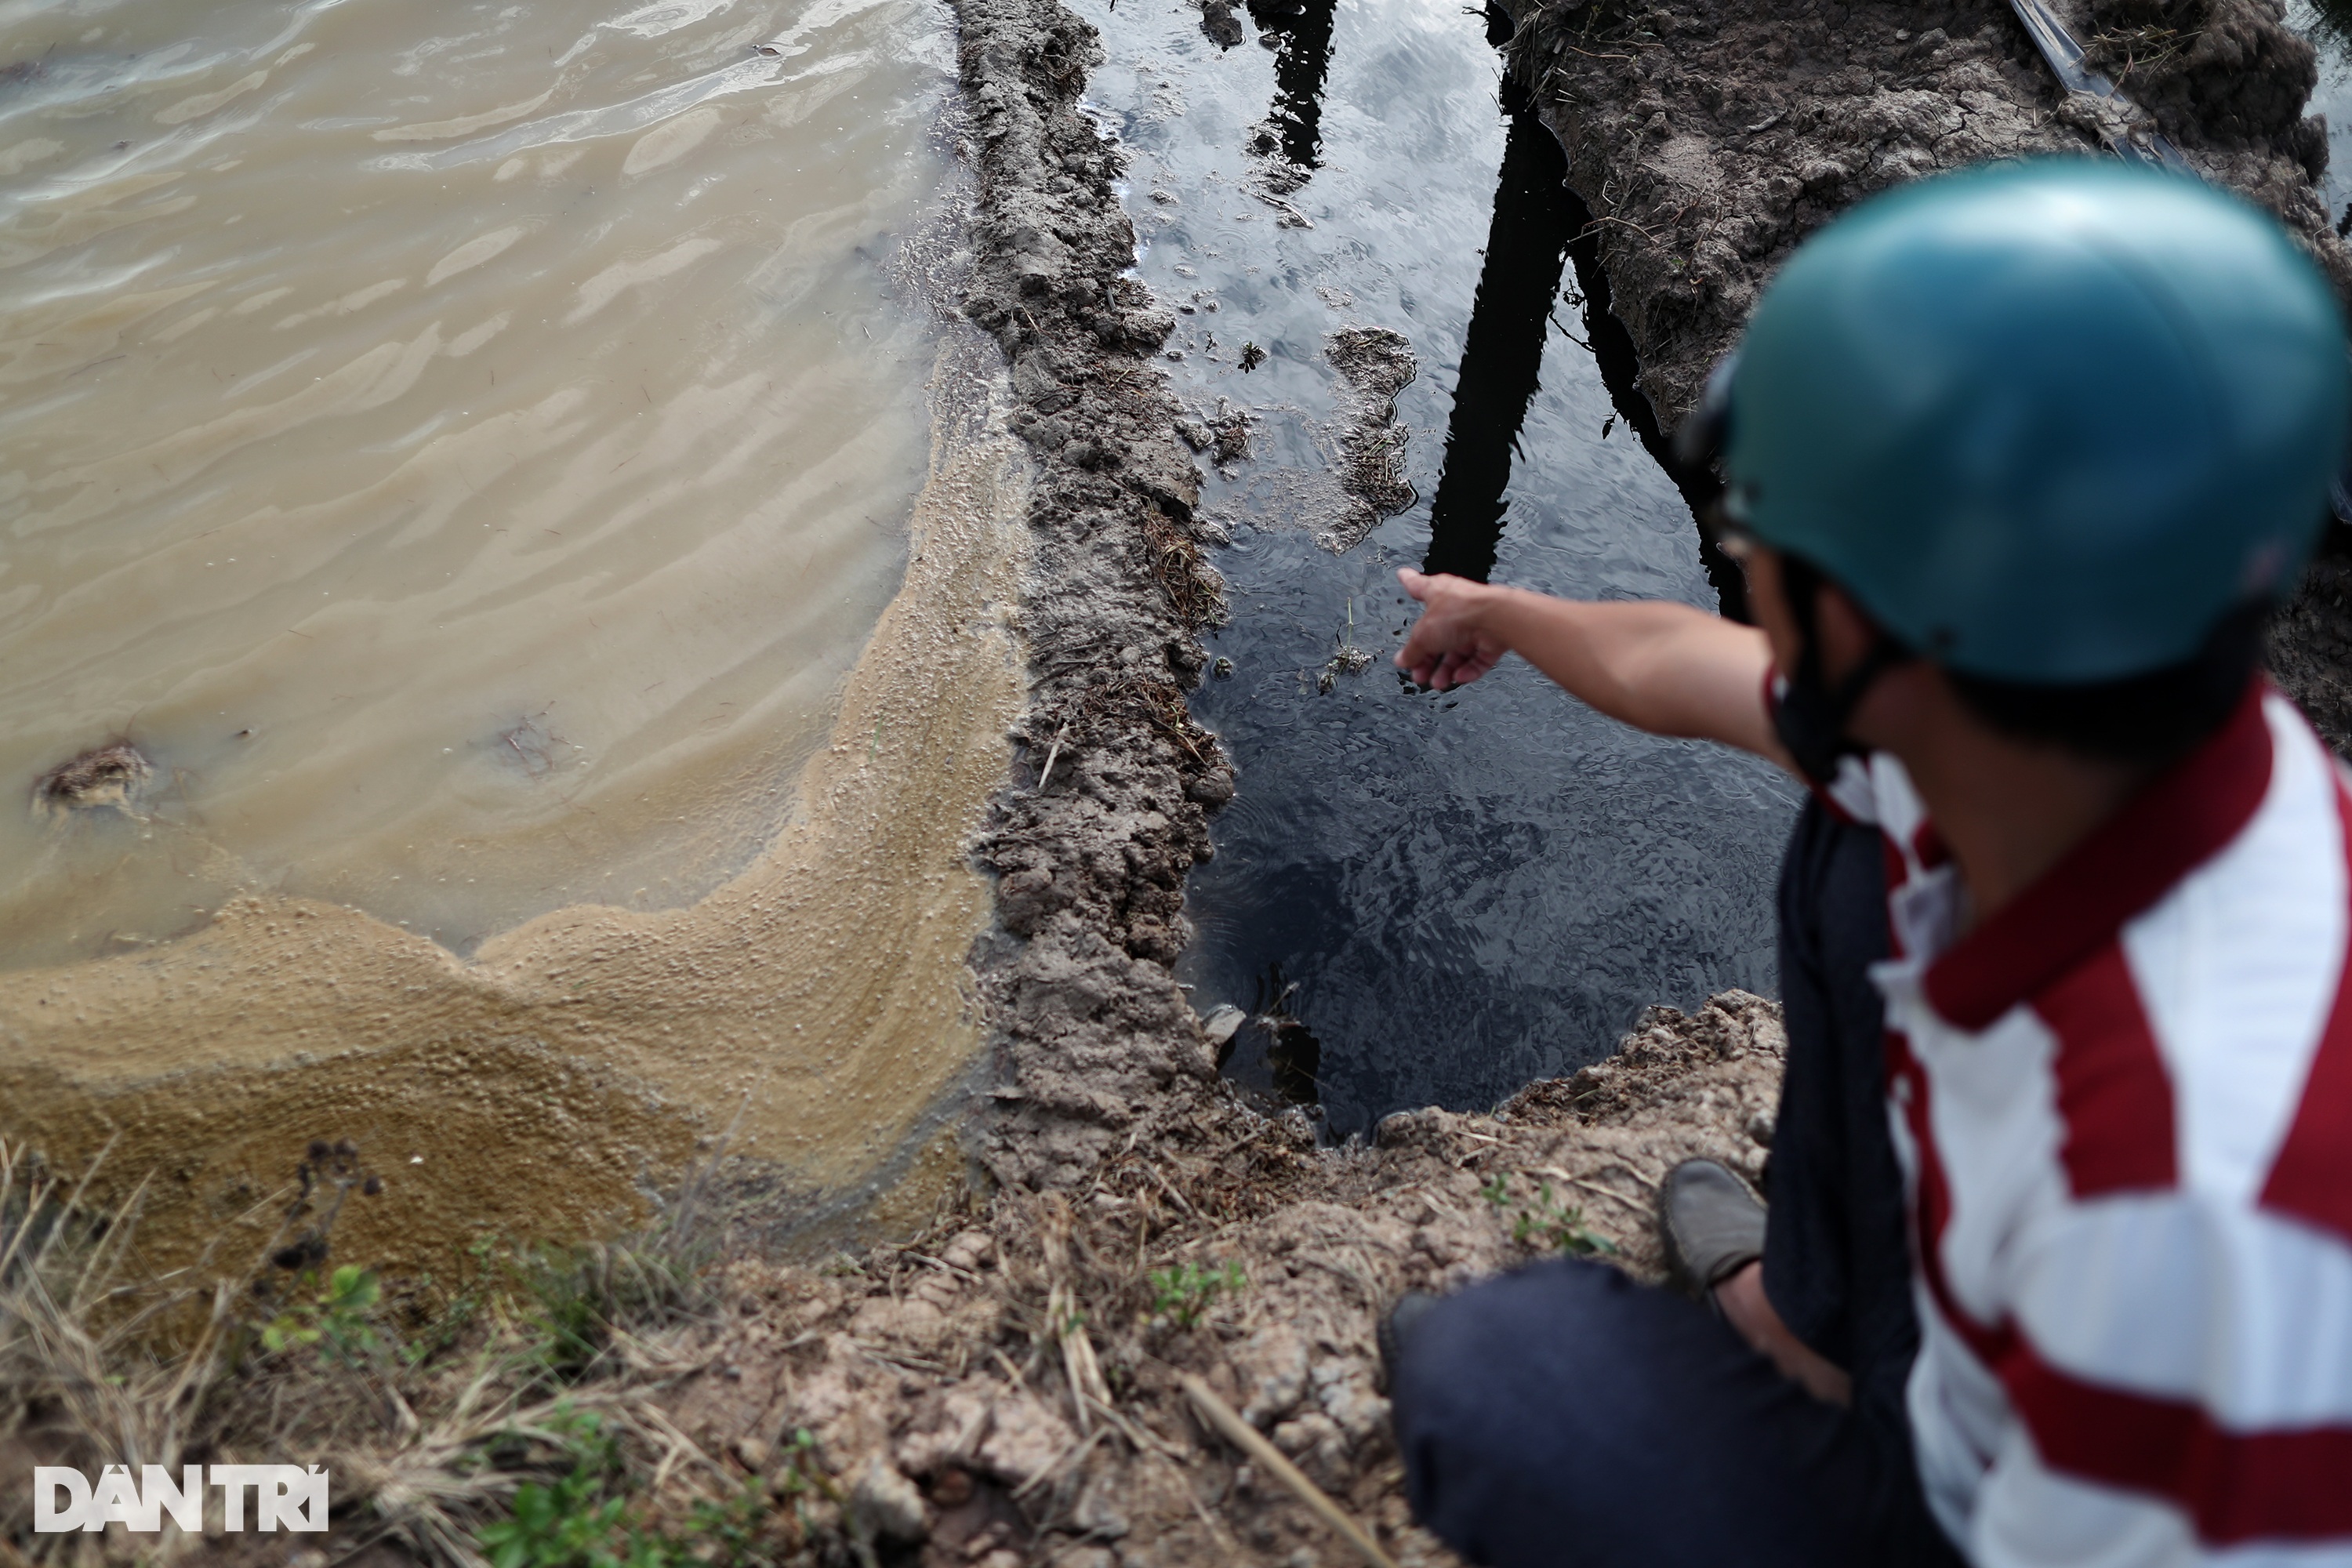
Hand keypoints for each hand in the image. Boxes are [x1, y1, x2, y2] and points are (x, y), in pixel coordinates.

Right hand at [1394, 568, 1508, 689]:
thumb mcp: (1423, 635)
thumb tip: (1403, 660)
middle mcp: (1456, 606)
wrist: (1495, 618)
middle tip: (1419, 673)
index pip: (1418, 587)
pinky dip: (1468, 670)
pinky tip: (1458, 677)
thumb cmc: (1461, 611)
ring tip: (1438, 682)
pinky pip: (1477, 658)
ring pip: (1458, 651)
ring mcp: (1475, 623)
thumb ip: (1411, 650)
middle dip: (1427, 657)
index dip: (1409, 582)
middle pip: (1437, 635)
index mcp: (1437, 593)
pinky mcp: (1491, 639)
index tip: (1403, 576)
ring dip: (1446, 670)